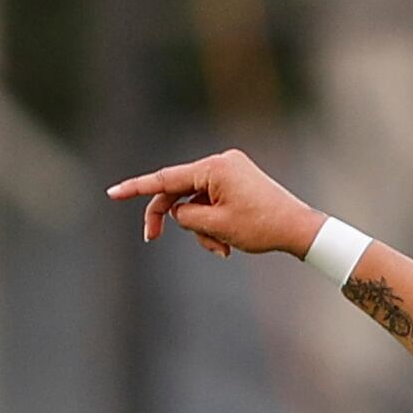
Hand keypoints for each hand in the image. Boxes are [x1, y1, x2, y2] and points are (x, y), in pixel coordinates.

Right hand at [106, 148, 319, 259]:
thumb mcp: (215, 226)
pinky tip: (228, 243)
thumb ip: (185, 215)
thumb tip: (176, 210)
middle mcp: (220, 162)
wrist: (300, 229)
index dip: (137, 189)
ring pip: (196, 201)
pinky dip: (213, 223)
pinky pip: (212, 201)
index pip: (165, 179)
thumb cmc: (262, 227)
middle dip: (172, 218)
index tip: (112, 193)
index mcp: (213, 168)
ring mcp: (230, 170)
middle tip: (151, 238)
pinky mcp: (238, 181)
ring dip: (201, 228)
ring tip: (221, 250)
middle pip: (178, 190)